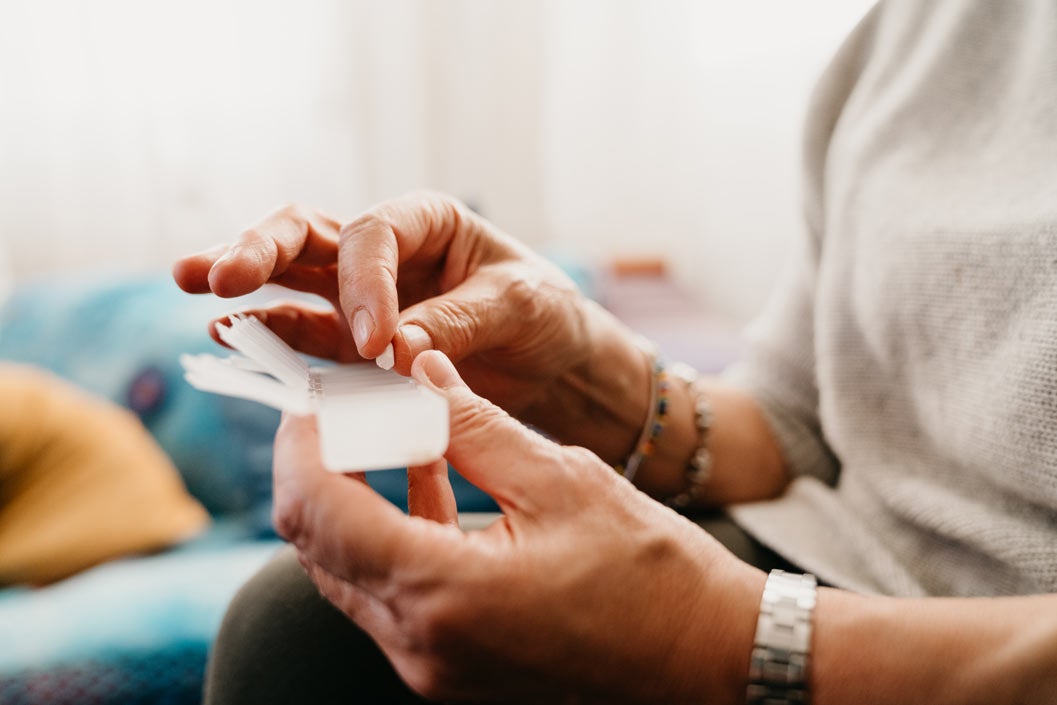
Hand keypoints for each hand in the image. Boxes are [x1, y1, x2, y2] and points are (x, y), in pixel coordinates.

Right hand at [172, 194, 594, 416]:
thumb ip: (457, 322)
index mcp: (427, 221)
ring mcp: (361, 296)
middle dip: (260, 250)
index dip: (364, 283)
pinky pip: (306, 335)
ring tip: (197, 290)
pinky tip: (230, 337)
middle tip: (217, 275)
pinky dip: (272, 338)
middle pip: (308, 235)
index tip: (377, 343)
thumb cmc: (543, 315)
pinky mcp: (354, 343)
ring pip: (290, 278)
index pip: (373, 236)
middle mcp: (385, 252)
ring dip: (242, 285)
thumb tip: (394, 350)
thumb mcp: (519, 307)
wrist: (553, 363)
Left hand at [273, 350, 763, 704]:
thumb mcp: (561, 480)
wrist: (709, 659)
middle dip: (319, 464)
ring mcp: (431, 664)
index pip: (317, 510)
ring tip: (391, 426)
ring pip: (348, 569)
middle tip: (345, 404)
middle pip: (318, 543)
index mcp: (441, 594)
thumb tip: (420, 370)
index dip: (301, 442)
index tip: (313, 395)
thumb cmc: (652, 575)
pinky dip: (395, 530)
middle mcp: (419, 643)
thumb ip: (473, 425)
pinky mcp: (450, 665)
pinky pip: (392, 593)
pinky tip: (429, 475)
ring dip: (355, 495)